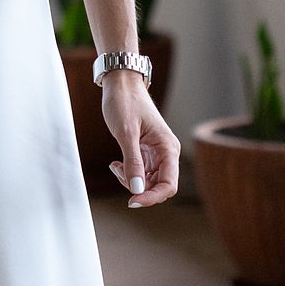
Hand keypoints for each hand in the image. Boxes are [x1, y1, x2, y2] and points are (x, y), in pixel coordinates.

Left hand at [99, 71, 179, 209]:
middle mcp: (166, 152)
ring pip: (149, 181)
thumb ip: (133, 162)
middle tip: (118, 173)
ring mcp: (157, 153)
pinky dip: (129, 173)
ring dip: (131, 180)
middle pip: (159, 185)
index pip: (169, 184)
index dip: (152, 197)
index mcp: (168, 147)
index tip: (132, 201)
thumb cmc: (125, 102)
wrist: (121, 84)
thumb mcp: (126, 132)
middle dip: (139, 187)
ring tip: (115, 165)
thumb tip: (137, 189)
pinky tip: (117, 164)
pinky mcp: (147, 152)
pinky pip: (141, 172)